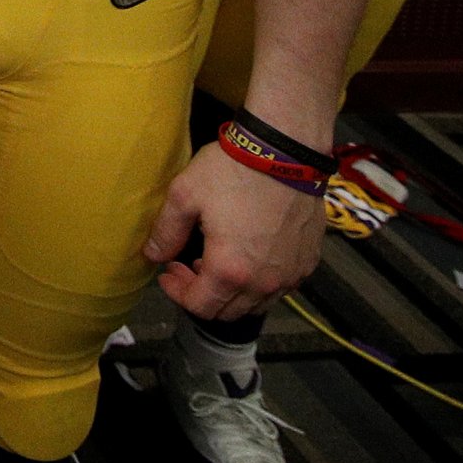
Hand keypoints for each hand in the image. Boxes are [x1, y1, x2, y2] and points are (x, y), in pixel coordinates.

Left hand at [145, 142, 325, 318]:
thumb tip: (152, 255)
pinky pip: (281, 287)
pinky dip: (259, 283)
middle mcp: (264, 282)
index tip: (168, 272)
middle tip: (187, 265)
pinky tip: (248, 254)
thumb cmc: (233, 171)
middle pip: (228, 312)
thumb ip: (166, 232)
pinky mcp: (309, 261)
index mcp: (230, 270)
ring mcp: (291, 274)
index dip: (178, 293)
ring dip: (232, 292)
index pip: (200, 307)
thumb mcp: (185, 196)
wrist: (286, 151)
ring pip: (257, 303)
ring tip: (216, 260)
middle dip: (202, 294)